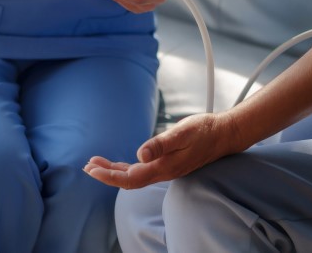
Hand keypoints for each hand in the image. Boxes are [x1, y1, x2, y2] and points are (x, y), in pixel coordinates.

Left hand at [84, 113, 238, 188]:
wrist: (223, 134)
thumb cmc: (204, 130)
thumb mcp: (182, 132)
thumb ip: (161, 144)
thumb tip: (140, 154)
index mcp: (164, 167)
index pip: (131, 178)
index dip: (109, 176)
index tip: (92, 170)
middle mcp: (163, 172)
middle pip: (129, 180)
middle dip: (106, 175)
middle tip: (87, 167)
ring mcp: (165, 169)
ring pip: (134, 176)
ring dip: (113, 171)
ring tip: (95, 164)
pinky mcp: (167, 163)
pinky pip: (141, 170)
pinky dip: (125, 167)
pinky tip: (118, 163)